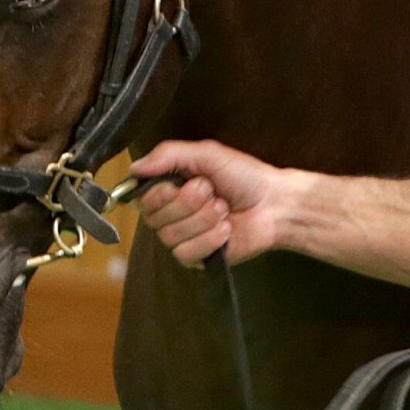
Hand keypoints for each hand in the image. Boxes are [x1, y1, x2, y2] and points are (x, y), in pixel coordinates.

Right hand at [130, 139, 287, 266]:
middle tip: (211, 191)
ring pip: (171, 235)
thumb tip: (135, 167)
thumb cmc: (244, 177)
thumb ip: (168, 155)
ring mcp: (183, 235)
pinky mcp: (196, 256)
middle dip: (189, 202)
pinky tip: (225, 229)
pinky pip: (186, 252)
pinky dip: (210, 238)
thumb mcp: (206, 154)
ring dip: (204, 219)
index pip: (140, 197)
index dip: (157, 194)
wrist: (274, 203)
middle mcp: (171, 212)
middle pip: (154, 217)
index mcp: (169, 186)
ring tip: (223, 208)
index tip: (175, 185)